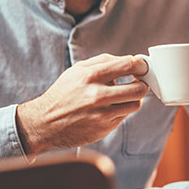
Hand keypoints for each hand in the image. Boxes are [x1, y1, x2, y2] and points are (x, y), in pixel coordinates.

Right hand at [16, 53, 149, 156]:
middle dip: (142, 83)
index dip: (140, 65)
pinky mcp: (104, 128)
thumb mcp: (77, 70)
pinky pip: (124, 116)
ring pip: (135, 104)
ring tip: (124, 95)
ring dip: (133, 98)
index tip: (141, 66)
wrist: (45, 123)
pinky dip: (121, 110)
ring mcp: (102, 114)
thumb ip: (103, 61)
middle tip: (139, 82)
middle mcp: (98, 95)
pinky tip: (109, 107)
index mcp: (91, 76)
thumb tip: (129, 60)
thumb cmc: (64, 93)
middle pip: (139, 89)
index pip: (128, 66)